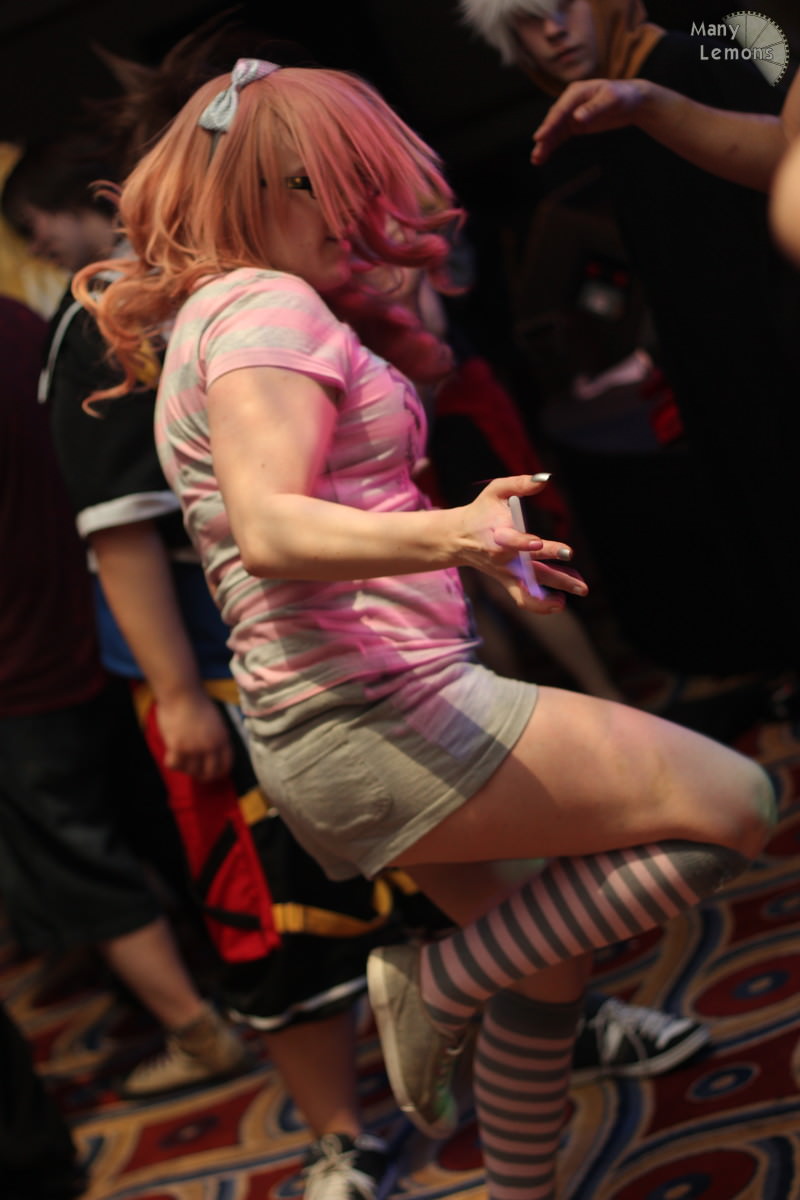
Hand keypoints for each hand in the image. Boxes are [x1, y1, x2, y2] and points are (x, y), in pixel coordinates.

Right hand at [156, 688, 233, 781]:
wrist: (182, 694)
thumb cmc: (197, 703)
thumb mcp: (216, 722)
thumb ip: (216, 738)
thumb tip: (212, 754)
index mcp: (223, 739)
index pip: (226, 765)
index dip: (219, 773)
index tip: (212, 774)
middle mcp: (210, 747)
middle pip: (209, 773)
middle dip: (202, 776)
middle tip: (194, 773)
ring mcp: (194, 748)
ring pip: (191, 771)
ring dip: (186, 769)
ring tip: (181, 760)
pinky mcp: (177, 747)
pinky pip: (174, 765)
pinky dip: (172, 763)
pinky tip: (171, 756)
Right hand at [453, 475, 587, 611]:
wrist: (458, 537)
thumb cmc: (481, 511)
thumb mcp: (496, 491)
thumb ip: (520, 484)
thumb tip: (546, 479)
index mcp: (498, 534)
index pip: (511, 542)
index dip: (523, 544)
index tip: (538, 543)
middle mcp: (503, 558)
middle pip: (530, 568)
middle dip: (553, 570)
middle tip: (573, 562)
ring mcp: (506, 573)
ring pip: (531, 589)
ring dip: (555, 593)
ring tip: (582, 589)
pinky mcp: (508, 582)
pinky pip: (523, 599)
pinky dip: (541, 605)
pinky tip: (560, 602)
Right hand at [531, 78, 647, 164]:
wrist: (633, 101)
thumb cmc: (623, 96)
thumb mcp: (611, 100)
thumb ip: (594, 109)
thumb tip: (576, 118)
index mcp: (576, 92)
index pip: (560, 110)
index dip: (549, 124)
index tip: (540, 137)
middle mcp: (570, 102)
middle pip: (554, 121)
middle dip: (545, 137)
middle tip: (536, 152)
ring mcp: (571, 114)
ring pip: (554, 131)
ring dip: (545, 145)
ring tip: (536, 160)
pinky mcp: (575, 125)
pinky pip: (560, 136)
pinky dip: (552, 146)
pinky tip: (543, 158)